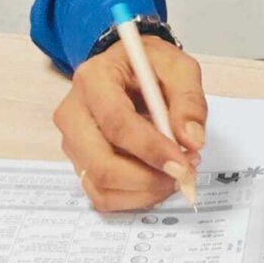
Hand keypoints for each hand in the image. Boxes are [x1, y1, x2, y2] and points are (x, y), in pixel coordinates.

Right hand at [54, 38, 206, 211]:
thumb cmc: (150, 65)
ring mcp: (72, 141)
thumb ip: (189, 99)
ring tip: (176, 174)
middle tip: (184, 173)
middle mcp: (73, 113)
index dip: (150, 148)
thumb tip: (191, 140)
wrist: (129, 68)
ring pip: (101, 185)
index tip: (182, 162)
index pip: (116, 122)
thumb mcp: (178, 67)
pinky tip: (159, 181)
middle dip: (147, 178)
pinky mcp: (80, 162)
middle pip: (100, 163)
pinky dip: (135, 197)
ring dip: (145, 190)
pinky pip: (102, 195)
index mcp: (93, 79)